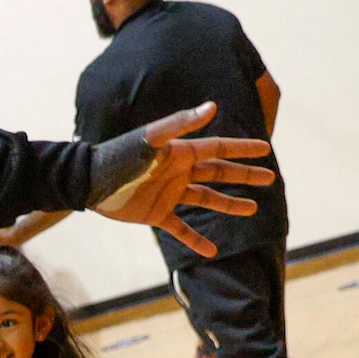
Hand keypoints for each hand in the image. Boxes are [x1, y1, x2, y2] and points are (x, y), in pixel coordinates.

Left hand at [92, 103, 277, 258]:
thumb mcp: (150, 139)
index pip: (219, 149)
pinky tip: (212, 251)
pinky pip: (181, 229)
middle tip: (270, 178)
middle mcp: (179, 172)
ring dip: (229, 204)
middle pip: (219, 173)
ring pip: (207, 199)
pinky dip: (196, 240)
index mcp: (180, 153)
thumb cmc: (118, 157)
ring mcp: (169, 194)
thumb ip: (180, 124)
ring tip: (252, 209)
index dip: (242, 149)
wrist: (88, 183)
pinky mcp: (156, 215)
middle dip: (244, 175)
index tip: (265, 149)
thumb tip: (212, 106)